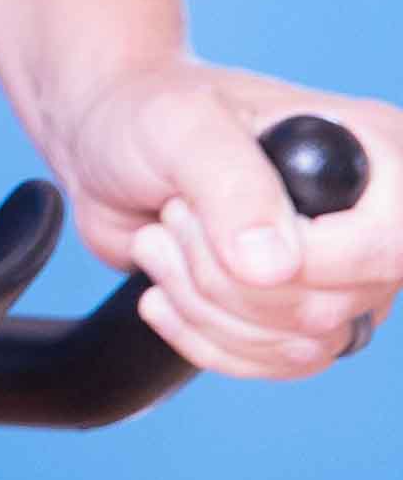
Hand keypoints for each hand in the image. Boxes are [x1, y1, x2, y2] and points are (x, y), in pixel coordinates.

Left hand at [34, 56, 400, 383]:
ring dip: (204, 304)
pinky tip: (164, 294)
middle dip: (220, 274)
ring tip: (162, 242)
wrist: (105, 147)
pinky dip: (204, 337)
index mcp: (377, 155)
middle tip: (173, 216)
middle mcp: (374, 221)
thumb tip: (274, 266)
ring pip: (302, 345)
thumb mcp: (179, 124)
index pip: (389, 245)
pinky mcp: (301, 314)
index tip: (210, 219)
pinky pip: (277, 364)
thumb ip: (231, 184)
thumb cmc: (148, 114)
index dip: (305, 258)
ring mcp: (344, 274)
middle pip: (330, 307)